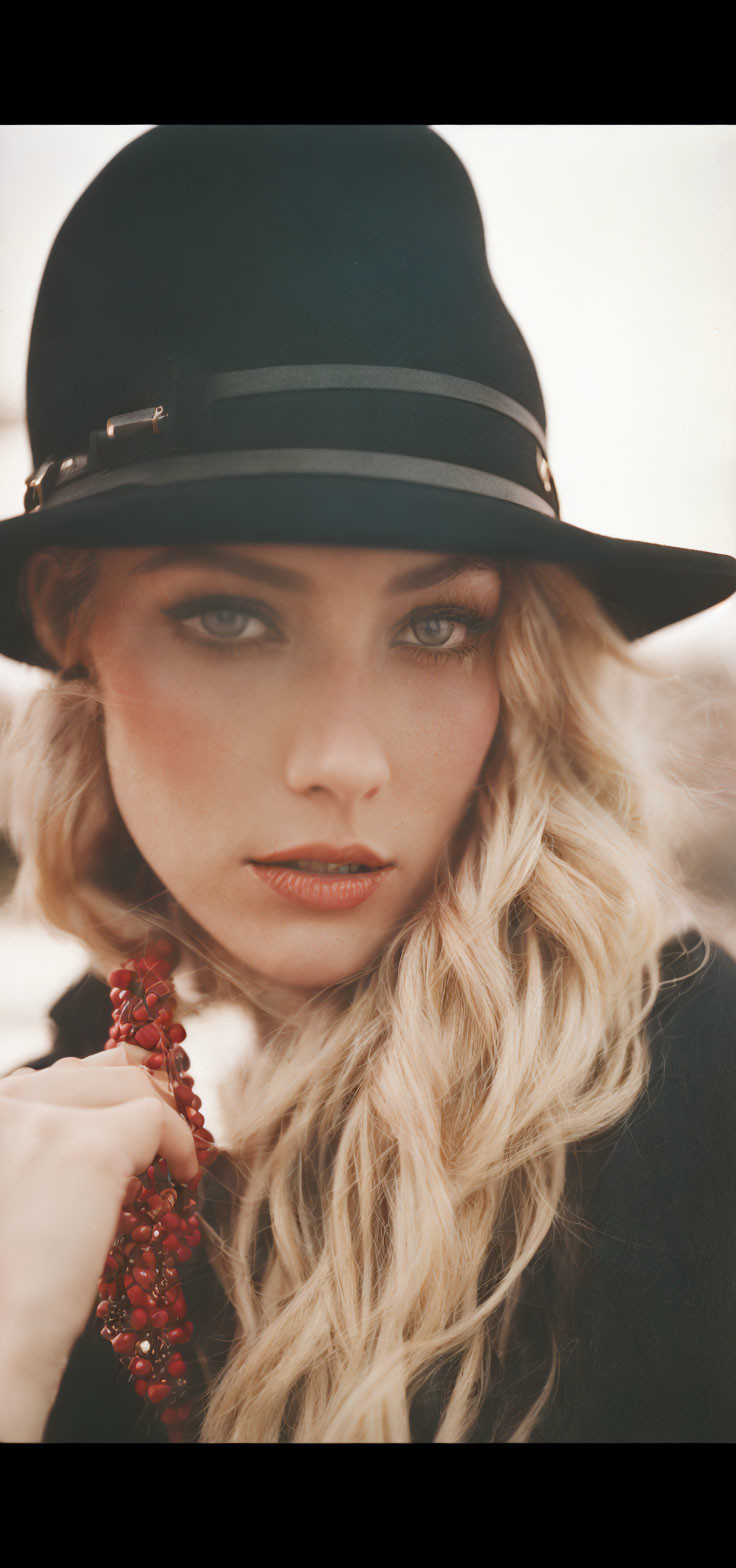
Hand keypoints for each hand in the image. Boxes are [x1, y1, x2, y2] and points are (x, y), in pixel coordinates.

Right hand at [0, 1042, 198, 1438]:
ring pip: (126, 1082)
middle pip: (88, 1066)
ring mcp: (44, 1120)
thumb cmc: (4, 1284)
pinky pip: (157, 1119)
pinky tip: (184, 1176)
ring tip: (172, 1155)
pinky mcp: (91, 1150)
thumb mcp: (8, 1191)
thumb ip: (31, 1150)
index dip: (97, 1089)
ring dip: (158, 1112)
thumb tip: (86, 1117)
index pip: (51, 1074)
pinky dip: (180, 1143)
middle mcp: (2, 1100)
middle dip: (132, 1091)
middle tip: (162, 1131)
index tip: (126, 1114)